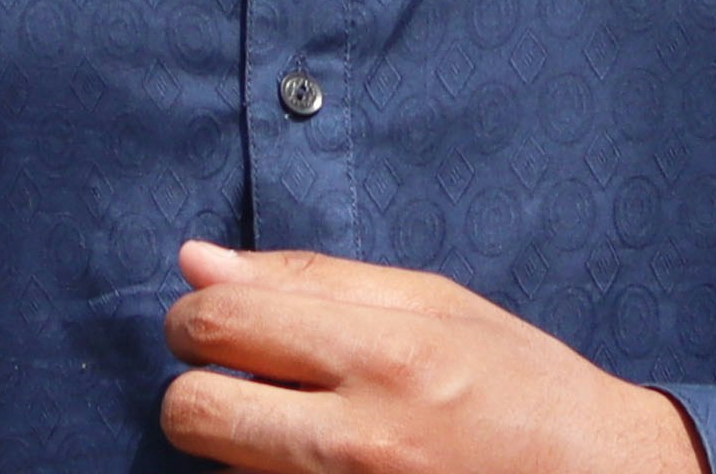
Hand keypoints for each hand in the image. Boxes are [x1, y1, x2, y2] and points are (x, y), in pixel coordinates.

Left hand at [161, 241, 708, 473]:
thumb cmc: (522, 387)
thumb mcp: (435, 304)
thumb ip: (309, 281)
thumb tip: (195, 262)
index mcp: (384, 356)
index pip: (219, 324)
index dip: (196, 319)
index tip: (215, 327)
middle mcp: (361, 442)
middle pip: (193, 413)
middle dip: (197, 392)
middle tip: (241, 385)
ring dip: (239, 454)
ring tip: (301, 437)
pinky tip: (316, 472)